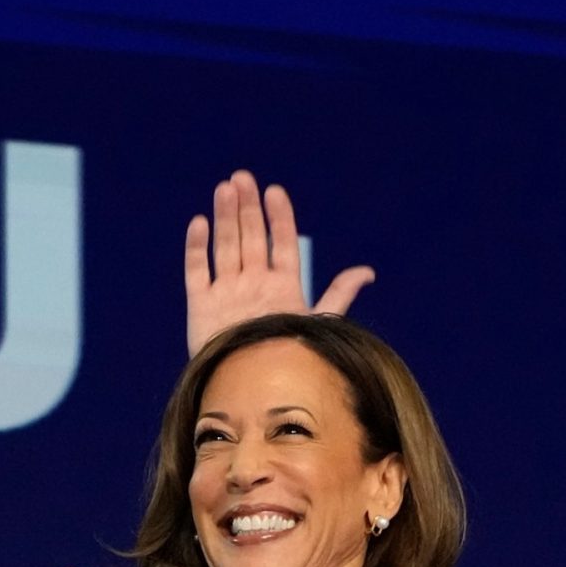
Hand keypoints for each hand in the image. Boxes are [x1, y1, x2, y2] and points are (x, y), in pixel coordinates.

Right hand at [183, 171, 375, 354]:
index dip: (280, 218)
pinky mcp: (202, 305)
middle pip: (251, 238)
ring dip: (225, 217)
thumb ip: (338, 295)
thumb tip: (368, 271)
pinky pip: (198, 270)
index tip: (275, 191)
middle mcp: (254, 285)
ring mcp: (227, 293)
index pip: (282, 244)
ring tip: (226, 188)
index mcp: (283, 287)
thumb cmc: (288, 359)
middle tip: (243, 178)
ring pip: (225, 246)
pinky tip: (201, 223)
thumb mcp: (317, 322)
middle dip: (248, 207)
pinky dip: (198, 248)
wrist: (253, 389)